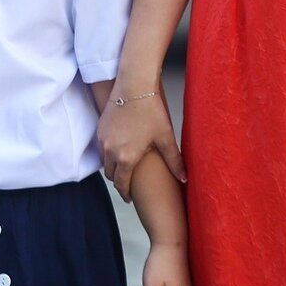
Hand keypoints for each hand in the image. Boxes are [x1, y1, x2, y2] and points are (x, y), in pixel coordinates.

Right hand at [98, 75, 184, 199]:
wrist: (134, 86)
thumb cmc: (151, 111)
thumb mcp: (165, 137)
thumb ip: (174, 160)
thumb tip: (185, 178)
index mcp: (126, 158)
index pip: (122, 184)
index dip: (125, 194)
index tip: (129, 199)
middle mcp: (110, 151)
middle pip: (111, 175)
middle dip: (118, 181)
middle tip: (127, 183)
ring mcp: (102, 140)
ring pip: (104, 162)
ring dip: (112, 167)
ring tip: (123, 167)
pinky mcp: (100, 128)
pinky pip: (101, 148)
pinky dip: (107, 153)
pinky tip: (118, 149)